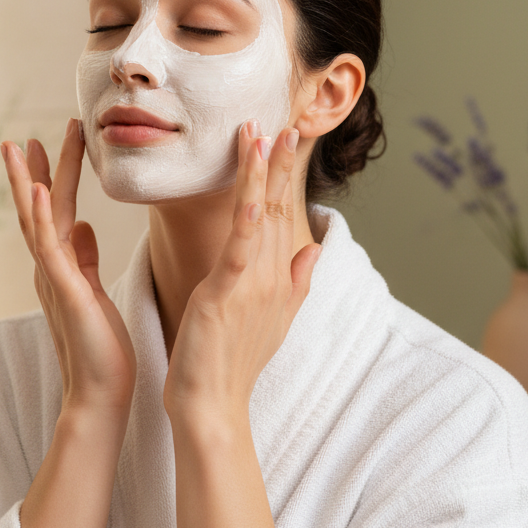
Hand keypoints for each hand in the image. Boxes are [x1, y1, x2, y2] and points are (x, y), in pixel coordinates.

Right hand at [2, 120, 135, 415]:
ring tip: (20, 148)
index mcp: (62, 267)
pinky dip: (45, 219)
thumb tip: (86, 227)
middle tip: (22, 136)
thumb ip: (86, 259)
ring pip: (36, 222)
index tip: (47, 143)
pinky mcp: (65, 293)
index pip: (55, 213)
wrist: (101, 394)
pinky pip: (50, 249)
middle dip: (32, 171)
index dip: (50, 177)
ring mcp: (54, 280)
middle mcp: (51, 269)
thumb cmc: (102, 348)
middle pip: (38, 210)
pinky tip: (43, 192)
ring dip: (29, 183)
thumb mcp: (94, 292)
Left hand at [163, 121, 320, 425]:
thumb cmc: (234, 364)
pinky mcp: (229, 293)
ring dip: (263, 174)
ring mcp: (253, 284)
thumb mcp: (274, 318)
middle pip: (278, 208)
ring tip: (265, 135)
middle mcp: (272, 276)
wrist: (213, 406)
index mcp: (278, 277)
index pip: (283, 215)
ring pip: (262, 218)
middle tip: (287, 121)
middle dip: (282, 164)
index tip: (286, 139)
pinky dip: (247, 214)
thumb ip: (297, 282)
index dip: (284, 176)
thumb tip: (313, 250)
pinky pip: (241, 246)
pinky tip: (251, 189)